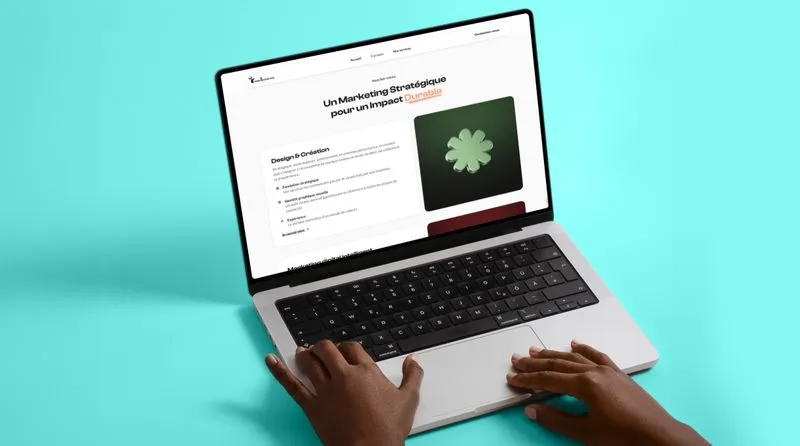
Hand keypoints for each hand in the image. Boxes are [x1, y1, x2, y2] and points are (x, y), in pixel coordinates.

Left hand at [265, 340, 422, 445]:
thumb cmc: (388, 430)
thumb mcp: (408, 400)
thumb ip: (412, 376)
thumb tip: (414, 360)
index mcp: (366, 371)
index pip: (352, 347)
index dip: (348, 347)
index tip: (348, 351)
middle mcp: (344, 376)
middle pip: (328, 349)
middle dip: (325, 347)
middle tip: (324, 350)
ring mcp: (325, 390)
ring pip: (310, 362)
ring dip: (306, 354)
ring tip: (304, 351)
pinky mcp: (312, 406)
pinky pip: (292, 385)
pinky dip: (279, 371)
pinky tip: (270, 360)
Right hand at [507, 341, 707, 445]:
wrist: (660, 437)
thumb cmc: (625, 437)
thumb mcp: (586, 433)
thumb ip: (556, 420)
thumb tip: (532, 410)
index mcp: (585, 385)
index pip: (548, 379)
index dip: (528, 379)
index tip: (512, 378)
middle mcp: (595, 372)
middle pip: (558, 364)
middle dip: (535, 362)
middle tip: (517, 360)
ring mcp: (608, 371)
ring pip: (574, 357)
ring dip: (553, 353)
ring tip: (536, 350)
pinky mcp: (619, 375)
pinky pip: (596, 356)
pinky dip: (583, 348)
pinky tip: (575, 343)